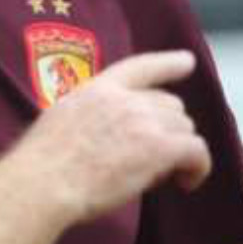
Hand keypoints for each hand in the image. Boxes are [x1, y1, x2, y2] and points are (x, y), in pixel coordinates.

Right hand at [14, 50, 211, 222]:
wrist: (44, 180)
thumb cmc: (44, 162)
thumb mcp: (64, 117)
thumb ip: (91, 113)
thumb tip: (109, 132)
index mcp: (98, 88)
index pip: (141, 66)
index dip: (168, 64)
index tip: (188, 62)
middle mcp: (124, 98)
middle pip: (170, 105)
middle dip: (169, 129)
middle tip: (154, 158)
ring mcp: (143, 120)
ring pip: (184, 128)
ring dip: (179, 149)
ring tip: (162, 174)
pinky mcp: (158, 148)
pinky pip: (196, 150)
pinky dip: (198, 167)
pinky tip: (188, 182)